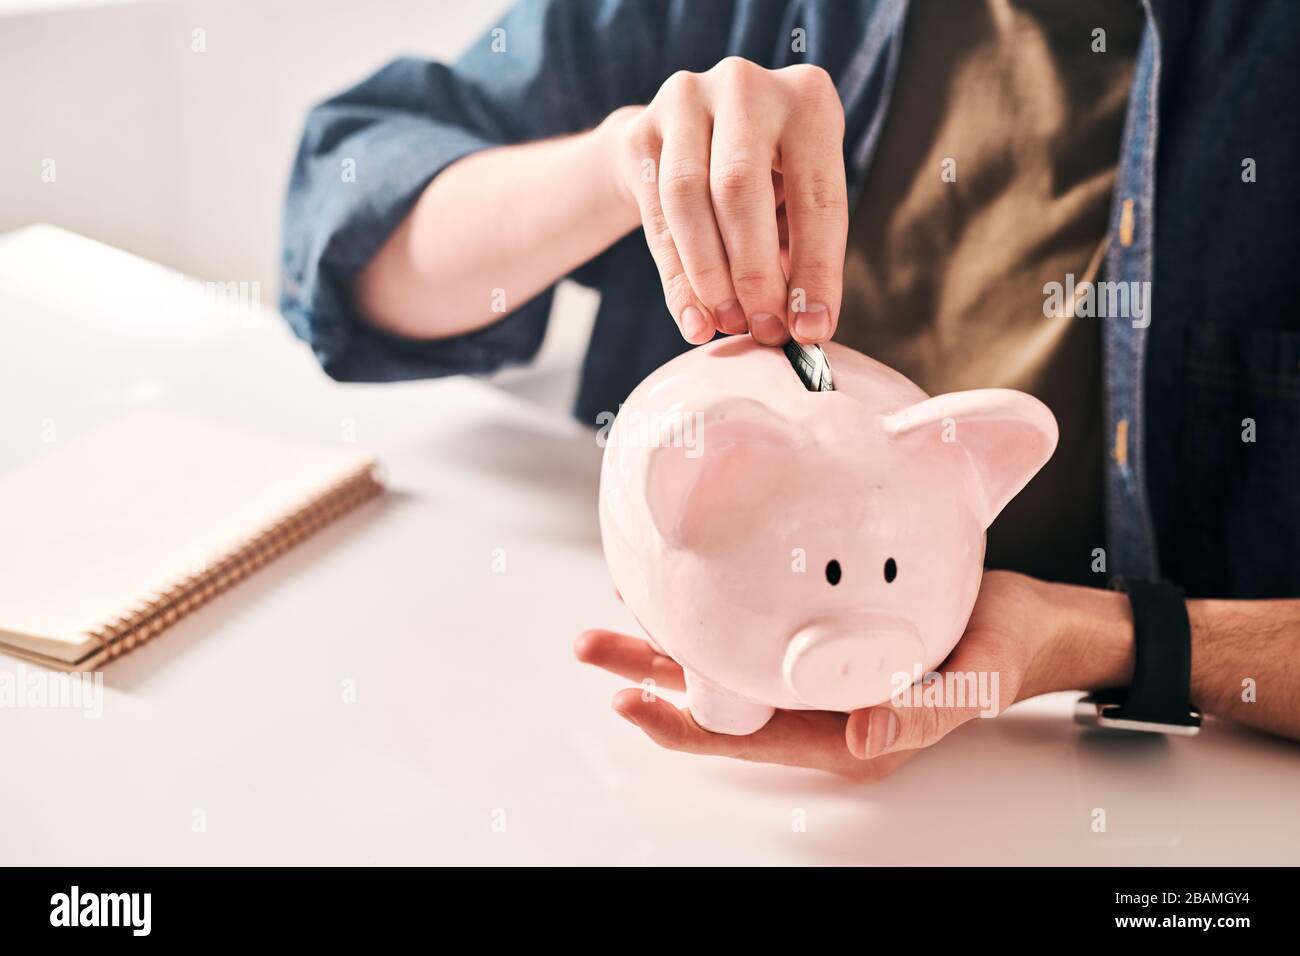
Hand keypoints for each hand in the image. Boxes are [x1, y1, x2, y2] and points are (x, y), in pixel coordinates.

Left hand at [576, 571, 1104, 779]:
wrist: (1030, 620)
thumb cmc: (1007, 646)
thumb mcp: (978, 677)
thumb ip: (927, 711)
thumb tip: (864, 740)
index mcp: (848, 735)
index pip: (746, 738)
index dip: (683, 726)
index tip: (629, 702)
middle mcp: (820, 712)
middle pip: (717, 702)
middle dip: (650, 677)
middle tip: (593, 646)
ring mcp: (815, 677)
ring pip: (724, 666)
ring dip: (666, 642)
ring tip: (612, 610)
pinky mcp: (820, 641)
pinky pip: (751, 631)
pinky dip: (710, 610)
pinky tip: (679, 584)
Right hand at [600, 57, 848, 346]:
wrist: (689, 135)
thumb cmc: (766, 178)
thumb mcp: (797, 200)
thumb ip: (802, 252)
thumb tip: (805, 326)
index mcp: (807, 98)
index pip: (818, 194)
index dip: (816, 269)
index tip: (812, 328)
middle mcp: (745, 86)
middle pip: (741, 190)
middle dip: (754, 273)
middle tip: (764, 330)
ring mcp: (685, 100)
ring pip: (687, 200)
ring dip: (710, 276)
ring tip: (728, 324)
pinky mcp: (640, 130)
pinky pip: (656, 216)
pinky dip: (677, 279)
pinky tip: (693, 319)